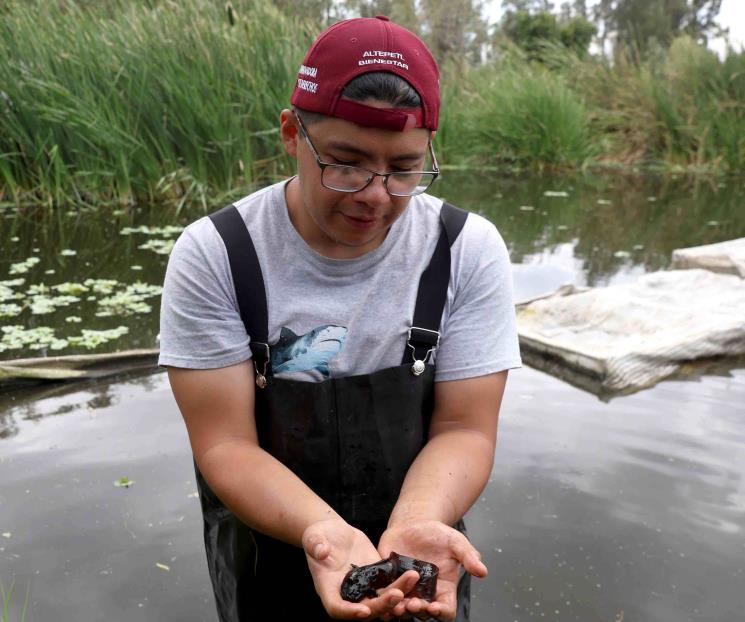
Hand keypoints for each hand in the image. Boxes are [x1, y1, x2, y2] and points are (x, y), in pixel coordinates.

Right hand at [303, 518, 420, 619]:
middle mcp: (348, 594)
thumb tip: (321, 551)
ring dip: (398, 594)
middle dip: (383, 604)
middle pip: (366, 609)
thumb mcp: (313, 539)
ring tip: (412, 578)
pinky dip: (402, 584)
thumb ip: (316, 546)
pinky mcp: (376, 577)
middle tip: (398, 595)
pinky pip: (389, 585)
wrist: (332, 532)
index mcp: (328, 589)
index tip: (364, 610)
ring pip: (382, 599)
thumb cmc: (318, 537)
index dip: (350, 613)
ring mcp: (364, 587)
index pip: (337, 608)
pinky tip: (414, 575)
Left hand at [378, 520, 487, 620]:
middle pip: (423, 613)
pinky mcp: (389, 581)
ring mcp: (406, 589)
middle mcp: (425, 593)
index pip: (446, 609)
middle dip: (419, 611)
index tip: (435, 607)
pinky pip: (385, 594)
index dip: (442, 612)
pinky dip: (383, 598)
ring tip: (397, 604)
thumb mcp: (456, 542)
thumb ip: (468, 556)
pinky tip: (381, 596)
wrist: (414, 523)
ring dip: (399, 609)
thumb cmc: (438, 534)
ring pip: (403, 608)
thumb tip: (483, 571)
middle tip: (413, 604)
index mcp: (443, 588)